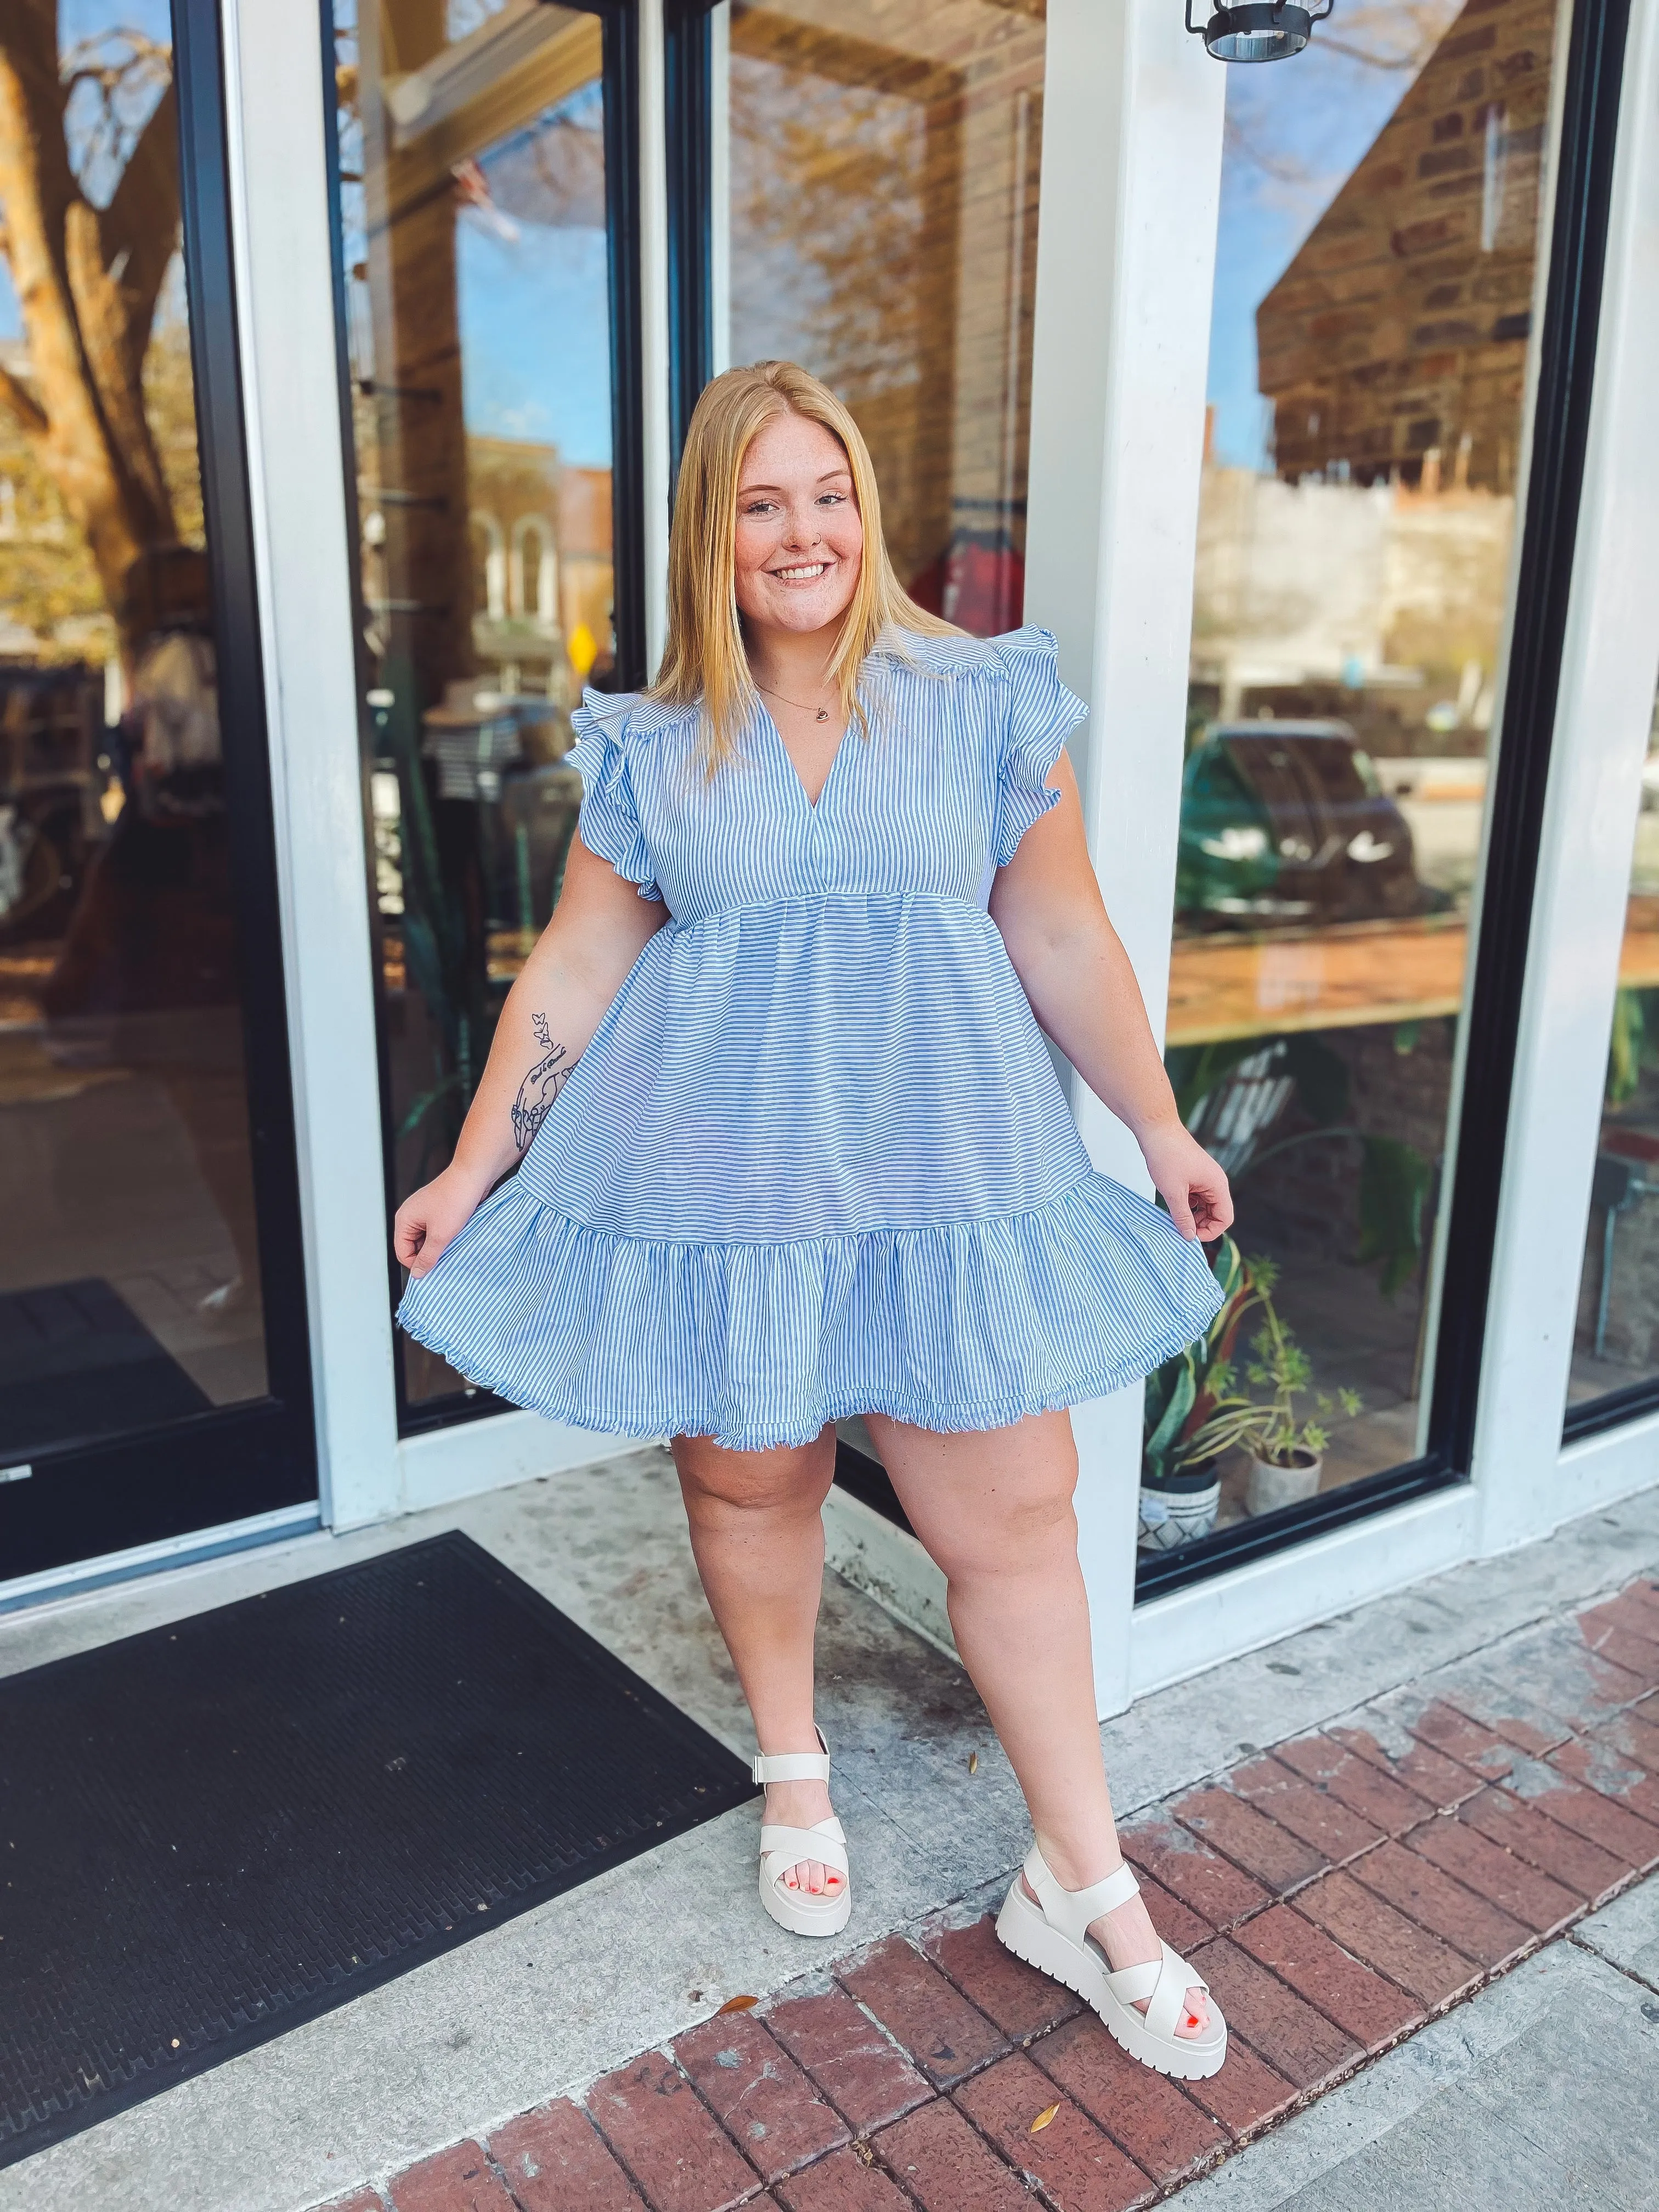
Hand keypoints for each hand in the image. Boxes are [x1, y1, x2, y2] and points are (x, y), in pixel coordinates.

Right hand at [394, 1162, 489, 1277]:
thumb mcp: (440, 1235)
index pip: (402, 1253)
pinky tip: (458, 1236)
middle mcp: (411, 1216)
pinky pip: (438, 1231)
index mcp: (404, 1220)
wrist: (474, 1176)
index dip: (417, 1264)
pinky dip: (446, 1237)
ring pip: (428, 1240)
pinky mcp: (439, 1211)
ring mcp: (425, 1213)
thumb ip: (427, 1257)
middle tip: (447, 1256)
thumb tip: (417, 1274)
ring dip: (440, 1245)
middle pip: (414, 1247)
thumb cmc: (455, 1198)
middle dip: (430, 1254)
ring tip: (454, 1243)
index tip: (435, 1269)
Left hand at [1139, 1119, 1233, 1240]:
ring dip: (1192, 1214)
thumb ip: (1182, 1216)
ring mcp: (1204, 1178)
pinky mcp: (1193, 1175)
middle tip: (1179, 1228)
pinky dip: (1186, 1204)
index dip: (1210, 1231)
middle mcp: (1215, 1181)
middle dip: (1200, 1224)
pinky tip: (1171, 1204)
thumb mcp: (1173, 1192)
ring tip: (1173, 1216)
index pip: (1225, 1218)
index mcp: (1217, 1185)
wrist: (1156, 1128)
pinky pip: (1195, 1196)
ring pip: (1204, 1206)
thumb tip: (1188, 1237)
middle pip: (1216, 1213)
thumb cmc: (1167, 1155)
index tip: (1190, 1236)